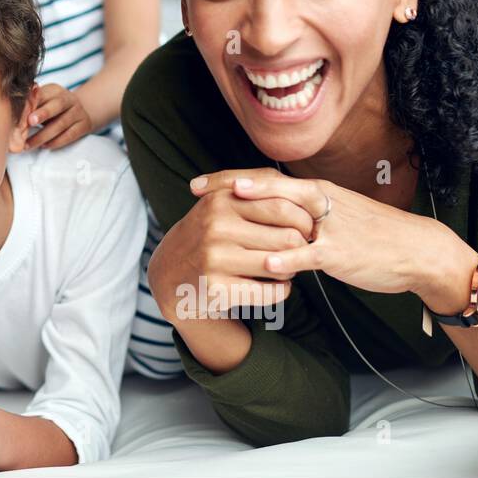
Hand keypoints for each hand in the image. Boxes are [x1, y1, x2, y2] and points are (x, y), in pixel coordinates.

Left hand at [25, 84, 92, 149]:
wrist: (81, 110)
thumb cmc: (53, 107)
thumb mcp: (44, 101)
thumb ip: (31, 106)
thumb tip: (12, 119)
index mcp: (54, 90)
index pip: (42, 95)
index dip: (31, 105)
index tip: (19, 115)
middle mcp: (68, 99)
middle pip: (56, 105)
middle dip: (42, 114)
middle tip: (29, 122)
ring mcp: (78, 112)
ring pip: (61, 124)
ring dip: (43, 136)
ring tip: (28, 144)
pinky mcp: (83, 125)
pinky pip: (70, 135)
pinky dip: (56, 142)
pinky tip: (44, 146)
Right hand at [149, 167, 311, 323]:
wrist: (170, 273)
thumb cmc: (209, 233)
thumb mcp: (223, 201)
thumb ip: (260, 185)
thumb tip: (305, 192)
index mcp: (221, 201)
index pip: (282, 207)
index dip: (304, 220)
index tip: (306, 229)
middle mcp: (216, 227)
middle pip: (287, 238)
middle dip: (300, 247)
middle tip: (297, 251)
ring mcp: (215, 258)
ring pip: (282, 266)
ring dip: (291, 270)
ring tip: (283, 267)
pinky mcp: (217, 288)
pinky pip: (272, 292)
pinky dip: (282, 291)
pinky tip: (273, 286)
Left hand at [194, 169, 477, 308]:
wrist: (417, 251)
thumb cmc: (372, 235)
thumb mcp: (335, 215)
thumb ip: (301, 214)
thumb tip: (267, 215)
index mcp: (316, 193)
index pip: (266, 178)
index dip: (230, 178)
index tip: (198, 182)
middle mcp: (320, 202)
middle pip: (270, 186)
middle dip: (230, 185)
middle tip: (195, 189)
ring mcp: (330, 227)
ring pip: (289, 212)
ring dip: (258, 206)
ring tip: (227, 206)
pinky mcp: (341, 254)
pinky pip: (311, 254)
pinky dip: (289, 258)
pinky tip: (266, 264)